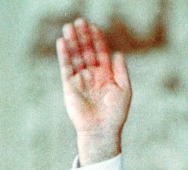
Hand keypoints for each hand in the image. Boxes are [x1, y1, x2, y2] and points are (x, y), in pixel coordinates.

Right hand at [56, 18, 131, 164]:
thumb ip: (121, 71)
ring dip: (72, 42)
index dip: (97, 40)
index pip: (100, 53)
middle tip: (79, 21)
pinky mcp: (69, 86)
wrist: (102, 130)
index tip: (94, 27)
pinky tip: (62, 42)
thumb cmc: (115, 114)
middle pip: (86, 51)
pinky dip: (64, 55)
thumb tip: (118, 53)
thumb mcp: (124, 90)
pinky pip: (66, 68)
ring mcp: (80, 80)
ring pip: (75, 57)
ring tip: (69, 27)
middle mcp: (92, 76)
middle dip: (83, 37)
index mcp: (106, 75)